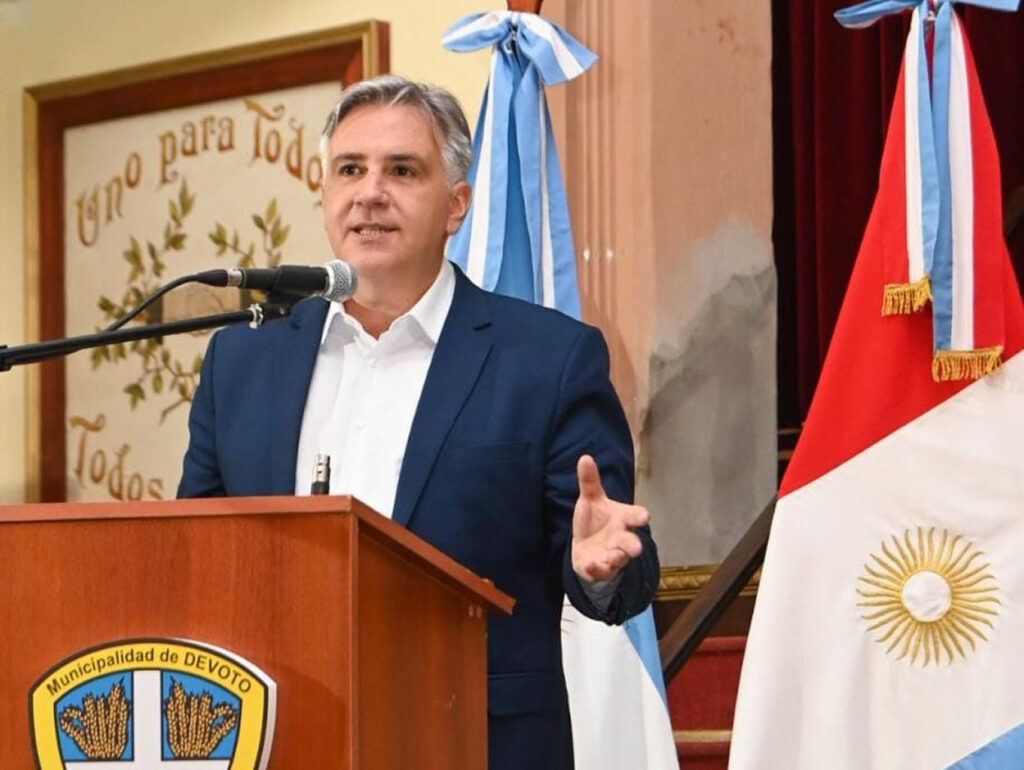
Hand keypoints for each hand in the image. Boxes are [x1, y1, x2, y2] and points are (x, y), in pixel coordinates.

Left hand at [571, 454, 649, 580]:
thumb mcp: (590, 499)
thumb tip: (585, 457)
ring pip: (617, 559)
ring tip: (609, 558)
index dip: (640, 516)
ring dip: (614, 559)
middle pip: (631, 542)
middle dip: (632, 546)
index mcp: (622, 518)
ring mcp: (612, 555)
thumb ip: (589, 481)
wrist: (587, 546)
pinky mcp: (599, 568)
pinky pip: (599, 571)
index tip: (644, 517)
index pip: (636, 516)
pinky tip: (590, 564)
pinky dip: (595, 569)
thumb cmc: (595, 520)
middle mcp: (621, 538)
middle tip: (635, 549)